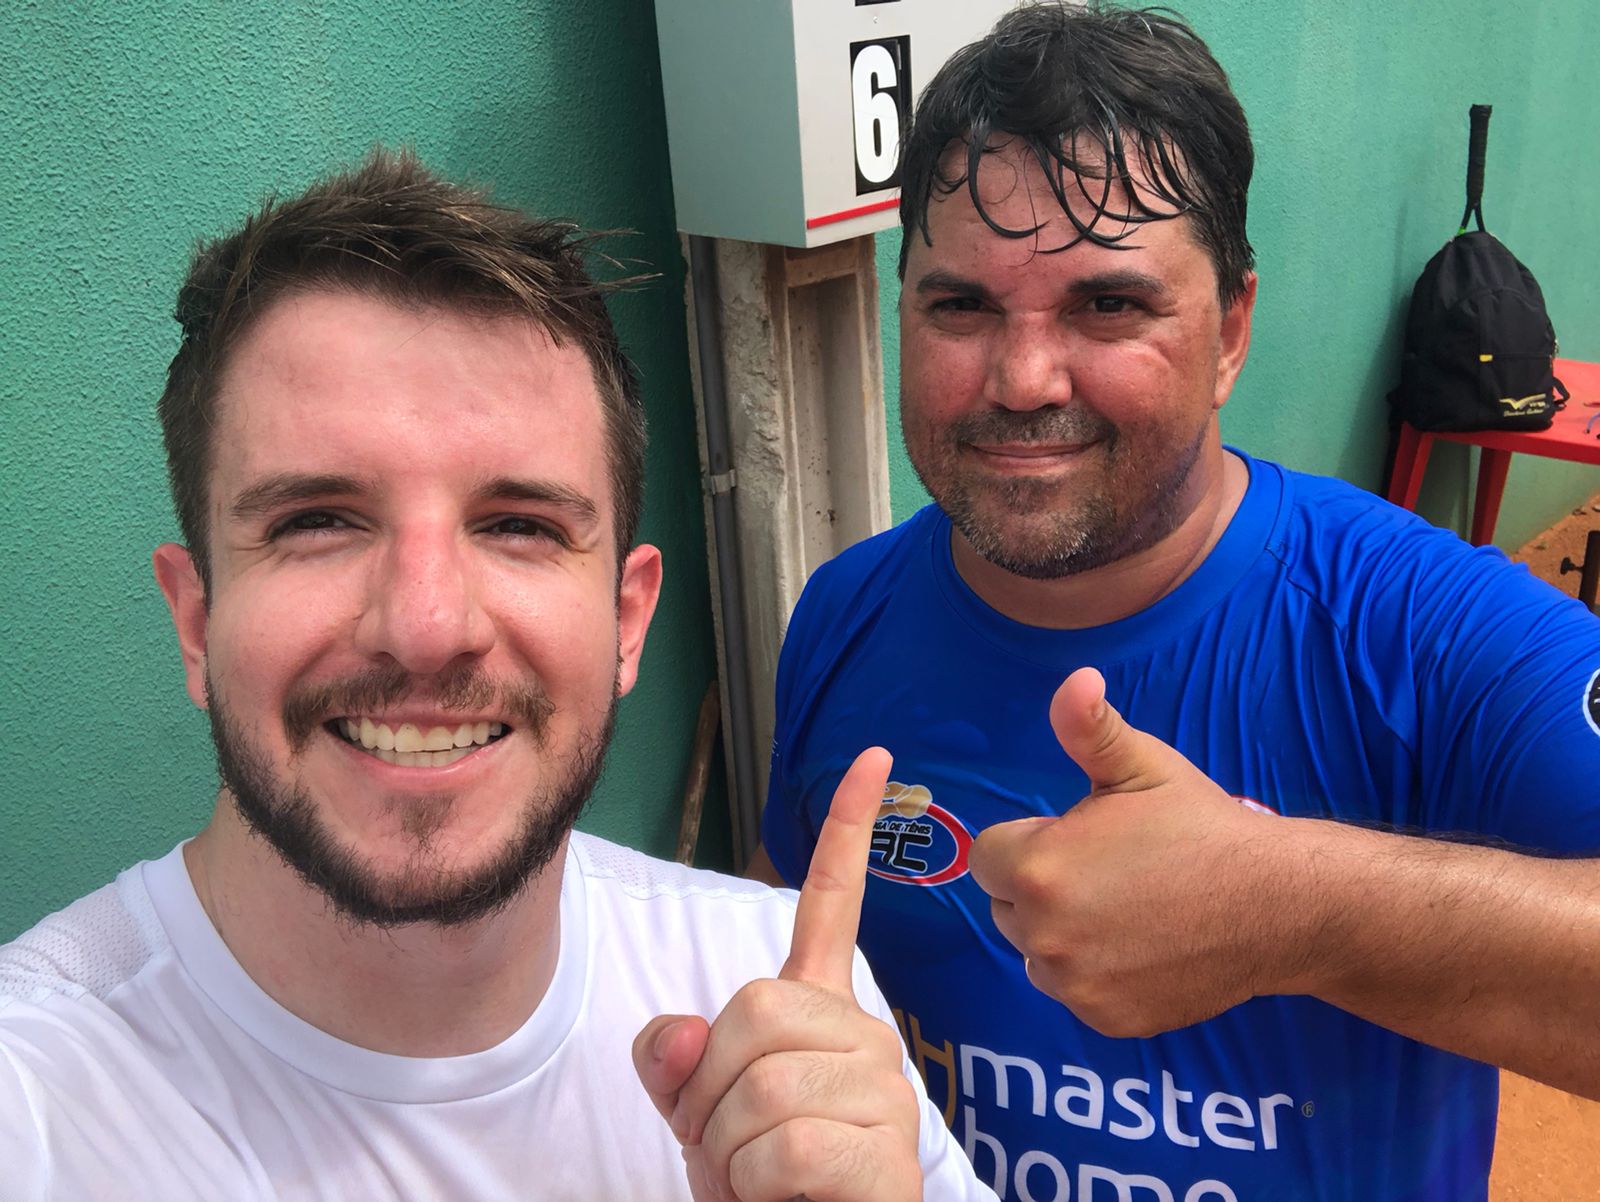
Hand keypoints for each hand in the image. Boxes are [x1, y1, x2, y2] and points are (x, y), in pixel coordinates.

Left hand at [633, 748, 921, 1201]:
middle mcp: (863, 1033)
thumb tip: (676, 1035)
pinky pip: (783, 1143)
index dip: (850, 831)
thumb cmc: (760, 1186)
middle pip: (751, 1009)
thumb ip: (674, 1062)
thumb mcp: (698, 1116)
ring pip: (759, 1083)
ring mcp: (883, 1089)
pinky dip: (754, 1184)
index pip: (834, 904)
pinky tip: (783, 1197)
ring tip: (761, 1180)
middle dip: (707, 1091)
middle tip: (730, 1144)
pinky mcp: (885, 1150)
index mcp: (821, 1011)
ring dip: (727, 1150)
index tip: (875, 759)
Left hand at [968, 667, 1306, 1036]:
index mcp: (1038, 869)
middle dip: (1041, 886)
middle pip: (1007, 905)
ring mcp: (1074, 985)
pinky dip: (1095, 973)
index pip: (989, 855)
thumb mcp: (1142, 766)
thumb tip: (1076, 678)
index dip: (1030, 840)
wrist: (1276, 905)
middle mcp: (1043, 936)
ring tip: (1124, 907)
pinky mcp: (1105, 1019)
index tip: (1079, 837)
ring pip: (1037, 952)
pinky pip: (1074, 990)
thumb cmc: (1201, 827)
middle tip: (1107, 870)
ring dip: (1061, 932)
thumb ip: (1089, 727)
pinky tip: (1140, 947)